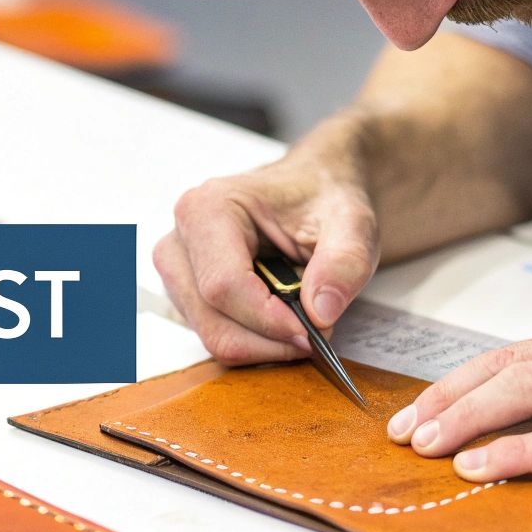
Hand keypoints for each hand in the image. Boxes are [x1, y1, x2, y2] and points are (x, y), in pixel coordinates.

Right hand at [155, 146, 379, 363]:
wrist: (311, 187)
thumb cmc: (322, 197)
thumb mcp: (352, 221)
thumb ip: (345, 262)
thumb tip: (320, 313)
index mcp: (208, 208)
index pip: (225, 286)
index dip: (270, 320)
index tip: (313, 331)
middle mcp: (181, 240)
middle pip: (213, 321)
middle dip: (270, 340)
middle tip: (316, 332)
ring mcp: (179, 271)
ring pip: (213, 336)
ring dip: (264, 344)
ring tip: (303, 318)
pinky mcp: (188, 294)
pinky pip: (216, 336)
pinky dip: (255, 342)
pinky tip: (283, 319)